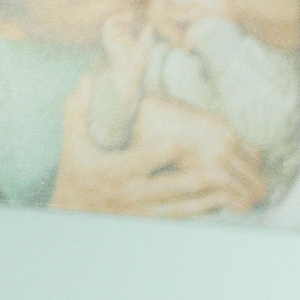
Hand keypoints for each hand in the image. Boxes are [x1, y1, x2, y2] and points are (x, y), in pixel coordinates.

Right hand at [53, 78, 264, 217]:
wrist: (71, 211)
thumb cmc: (75, 170)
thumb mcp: (71, 140)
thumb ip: (78, 110)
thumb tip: (87, 78)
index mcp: (113, 171)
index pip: (140, 160)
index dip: (160, 152)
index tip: (181, 142)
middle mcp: (129, 193)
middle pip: (167, 188)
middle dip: (195, 181)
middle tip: (221, 173)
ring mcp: (140, 211)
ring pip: (177, 207)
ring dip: (204, 200)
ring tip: (229, 191)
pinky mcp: (148, 221)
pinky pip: (176, 218)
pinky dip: (198, 212)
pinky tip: (219, 204)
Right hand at [100, 11, 146, 87]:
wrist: (130, 71)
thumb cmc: (137, 61)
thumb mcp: (143, 44)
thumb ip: (145, 34)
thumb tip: (151, 23)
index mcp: (126, 36)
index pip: (125, 22)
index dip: (130, 16)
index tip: (138, 14)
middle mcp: (117, 36)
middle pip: (117, 20)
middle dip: (123, 14)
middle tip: (133, 14)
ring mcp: (112, 39)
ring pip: (109, 22)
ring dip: (118, 17)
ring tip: (129, 17)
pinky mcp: (107, 42)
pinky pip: (107, 30)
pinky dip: (114, 26)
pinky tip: (123, 26)